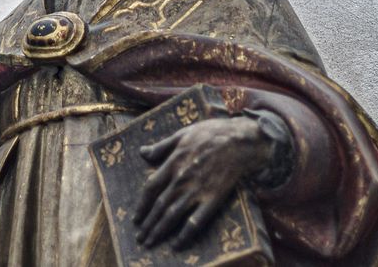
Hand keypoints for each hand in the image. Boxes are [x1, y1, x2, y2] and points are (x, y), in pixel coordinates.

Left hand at [134, 115, 273, 248]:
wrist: (240, 140)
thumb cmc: (211, 133)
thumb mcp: (183, 134)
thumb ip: (162, 146)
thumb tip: (142, 152)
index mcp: (173, 163)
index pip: (151, 188)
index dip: (142, 205)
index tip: (136, 218)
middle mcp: (181, 179)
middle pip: (159, 205)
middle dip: (148, 224)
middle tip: (140, 238)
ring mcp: (197, 190)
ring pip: (173, 215)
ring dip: (159, 230)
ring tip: (151, 242)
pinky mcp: (213, 198)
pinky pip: (196, 220)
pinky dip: (185, 234)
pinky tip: (177, 244)